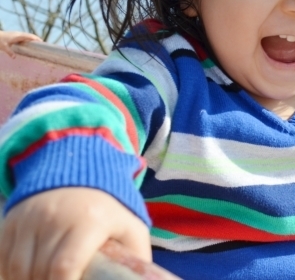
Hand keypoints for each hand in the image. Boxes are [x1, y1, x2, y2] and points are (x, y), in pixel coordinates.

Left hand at [0, 31, 41, 57]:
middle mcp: (19, 34)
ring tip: (38, 43)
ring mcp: (17, 34)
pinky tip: (29, 43)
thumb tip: (14, 58)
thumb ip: (10, 52)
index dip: (36, 39)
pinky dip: (29, 39)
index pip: (29, 36)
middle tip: (42, 44)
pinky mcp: (15, 35)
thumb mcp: (4, 47)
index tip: (42, 42)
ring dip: (33, 38)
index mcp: (18, 36)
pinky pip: (25, 36)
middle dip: (36, 39)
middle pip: (30, 35)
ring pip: (28, 35)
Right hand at [0, 187, 150, 279]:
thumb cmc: (108, 208)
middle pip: (40, 270)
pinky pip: (4, 257)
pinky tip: (29, 276)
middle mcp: (55, 217)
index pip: (64, 266)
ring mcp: (30, 217)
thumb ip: (136, 255)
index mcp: (88, 221)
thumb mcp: (130, 225)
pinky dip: (12, 273)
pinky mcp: (13, 219)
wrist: (80, 171)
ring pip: (18, 266)